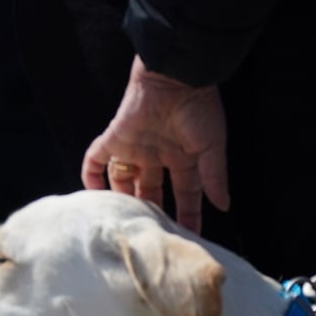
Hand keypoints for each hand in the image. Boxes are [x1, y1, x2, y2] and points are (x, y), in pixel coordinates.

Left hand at [81, 57, 230, 231]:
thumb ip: (214, 177)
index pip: (184, 194)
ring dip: (122, 200)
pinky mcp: (114, 137)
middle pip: (150, 192)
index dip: (187, 216)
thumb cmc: (199, 108)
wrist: (175, 76)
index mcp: (183, 157)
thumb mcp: (212, 146)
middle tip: (151, 237)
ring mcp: (134, 147)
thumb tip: (224, 206)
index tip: (189, 238)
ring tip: (121, 224)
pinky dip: (91, 177)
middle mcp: (157, 155)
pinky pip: (96, 160)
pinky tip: (93, 199)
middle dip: (152, 213)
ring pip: (123, 181)